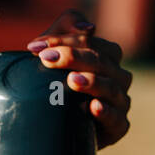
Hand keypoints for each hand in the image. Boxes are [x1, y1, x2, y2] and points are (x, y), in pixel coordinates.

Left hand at [25, 9, 131, 149]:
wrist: (49, 127)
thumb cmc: (51, 85)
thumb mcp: (51, 55)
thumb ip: (64, 30)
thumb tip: (89, 26)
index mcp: (107, 57)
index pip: (93, 43)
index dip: (65, 41)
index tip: (35, 47)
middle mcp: (117, 78)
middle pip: (103, 62)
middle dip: (75, 57)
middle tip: (47, 59)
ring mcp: (119, 103)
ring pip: (112, 88)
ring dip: (92, 82)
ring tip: (72, 80)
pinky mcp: (117, 127)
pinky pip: (117, 120)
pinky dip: (107, 112)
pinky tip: (93, 107)